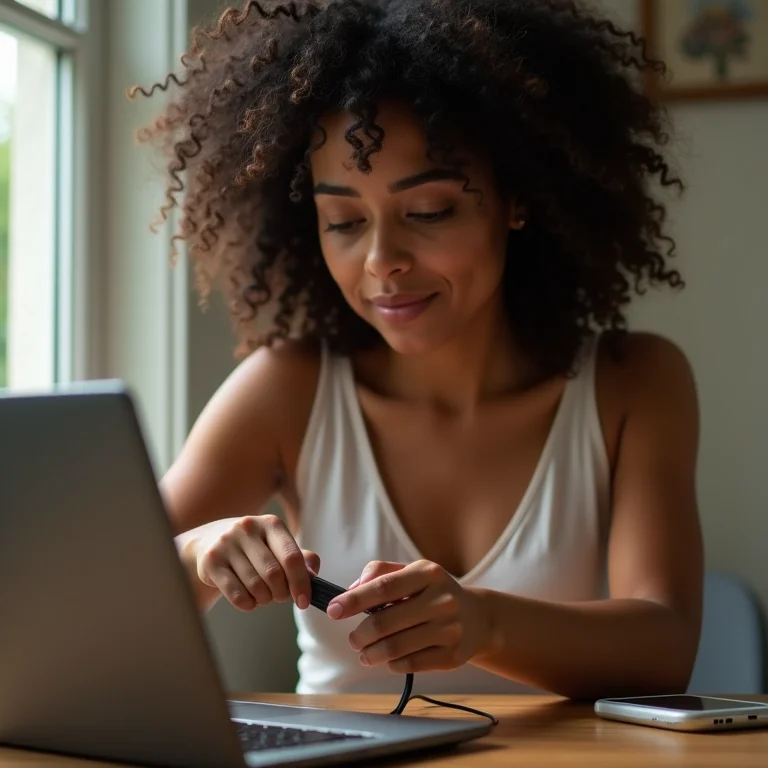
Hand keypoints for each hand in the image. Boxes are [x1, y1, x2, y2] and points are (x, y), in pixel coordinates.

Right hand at [181, 515, 319, 611]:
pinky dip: (247, 604)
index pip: (291, 557)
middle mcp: (248, 528)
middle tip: (279, 596)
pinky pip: (236, 594)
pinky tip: (248, 600)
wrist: (209, 541)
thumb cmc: (253, 548)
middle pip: (274, 575)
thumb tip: (313, 573)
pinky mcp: (211, 562)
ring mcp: (227, 543)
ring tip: (262, 596)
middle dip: (281, 593)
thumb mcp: (277, 545)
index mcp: (271, 524)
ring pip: (255, 586)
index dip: (301, 582)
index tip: (304, 601)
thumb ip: (300, 557)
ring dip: (264, 599)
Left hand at [328, 560, 491, 674]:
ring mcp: (450, 629)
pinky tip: (388, 659)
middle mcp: (442, 599)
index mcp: (429, 573)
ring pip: (396, 647)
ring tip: (363, 653)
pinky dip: (392, 664)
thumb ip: (380, 573)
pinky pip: (411, 664)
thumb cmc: (434, 592)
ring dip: (372, 653)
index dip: (354, 600)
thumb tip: (352, 588)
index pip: (383, 587)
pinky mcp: (453, 656)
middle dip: (361, 633)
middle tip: (353, 639)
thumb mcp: (413, 572)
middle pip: (386, 621)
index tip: (333, 610)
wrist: (478, 618)